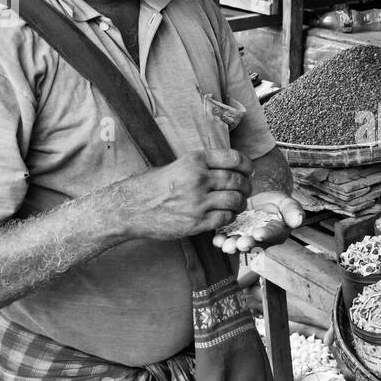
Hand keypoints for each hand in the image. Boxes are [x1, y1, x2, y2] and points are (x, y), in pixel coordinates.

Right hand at [114, 150, 253, 240]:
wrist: (131, 208)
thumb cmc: (153, 186)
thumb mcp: (177, 165)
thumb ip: (202, 166)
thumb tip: (230, 168)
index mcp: (194, 160)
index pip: (234, 158)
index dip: (247, 166)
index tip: (249, 171)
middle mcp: (198, 179)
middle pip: (237, 180)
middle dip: (246, 186)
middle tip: (246, 189)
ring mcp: (197, 201)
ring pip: (235, 200)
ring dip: (241, 202)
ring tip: (237, 203)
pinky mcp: (196, 222)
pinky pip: (225, 218)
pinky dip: (230, 216)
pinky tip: (226, 214)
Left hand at [212, 189, 305, 253]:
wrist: (258, 198)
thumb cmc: (275, 203)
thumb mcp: (286, 202)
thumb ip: (293, 210)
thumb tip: (299, 220)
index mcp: (275, 232)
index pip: (271, 234)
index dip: (266, 234)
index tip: (259, 233)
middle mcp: (260, 239)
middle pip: (253, 243)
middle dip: (246, 244)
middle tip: (241, 243)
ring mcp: (244, 237)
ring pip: (238, 244)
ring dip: (232, 246)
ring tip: (226, 245)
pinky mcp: (230, 233)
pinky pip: (225, 238)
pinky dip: (220, 240)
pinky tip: (217, 239)